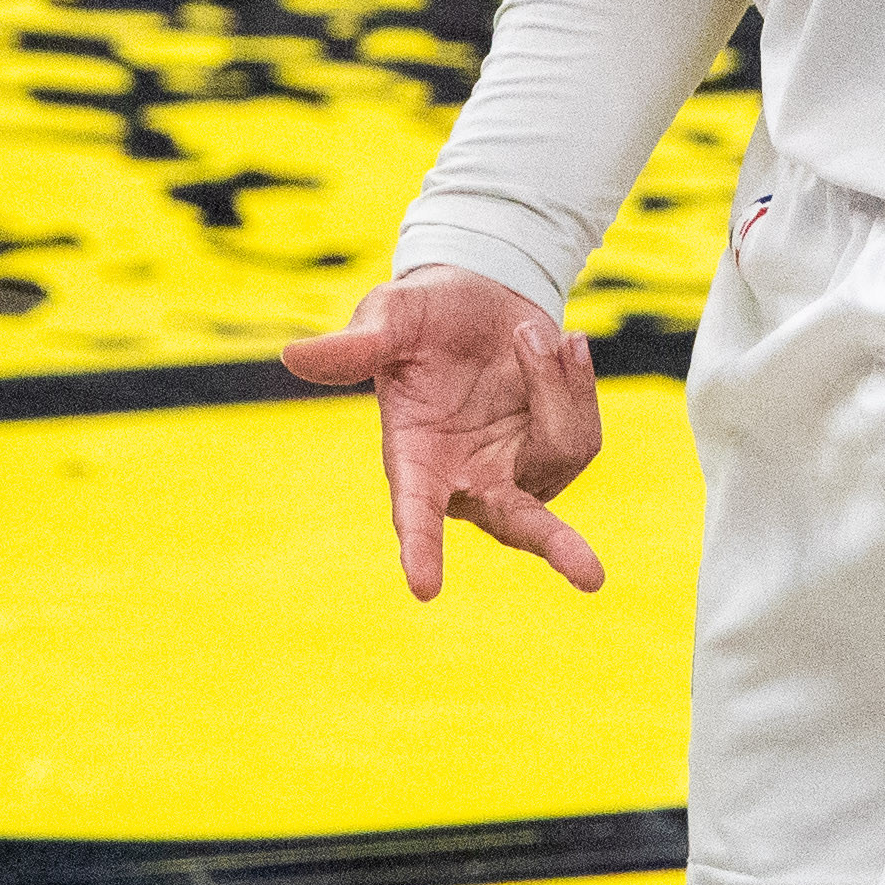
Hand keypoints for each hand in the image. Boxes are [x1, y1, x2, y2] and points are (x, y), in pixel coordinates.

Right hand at [281, 269, 607, 596]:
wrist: (481, 297)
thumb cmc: (423, 314)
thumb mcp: (389, 318)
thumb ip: (353, 348)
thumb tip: (292, 357)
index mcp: (415, 459)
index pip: (416, 510)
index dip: (419, 546)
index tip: (424, 587)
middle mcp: (467, 479)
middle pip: (518, 524)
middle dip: (555, 545)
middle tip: (591, 576)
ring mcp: (517, 472)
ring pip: (563, 448)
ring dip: (552, 383)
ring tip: (524, 335)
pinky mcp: (555, 455)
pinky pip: (584, 430)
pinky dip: (575, 380)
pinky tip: (562, 345)